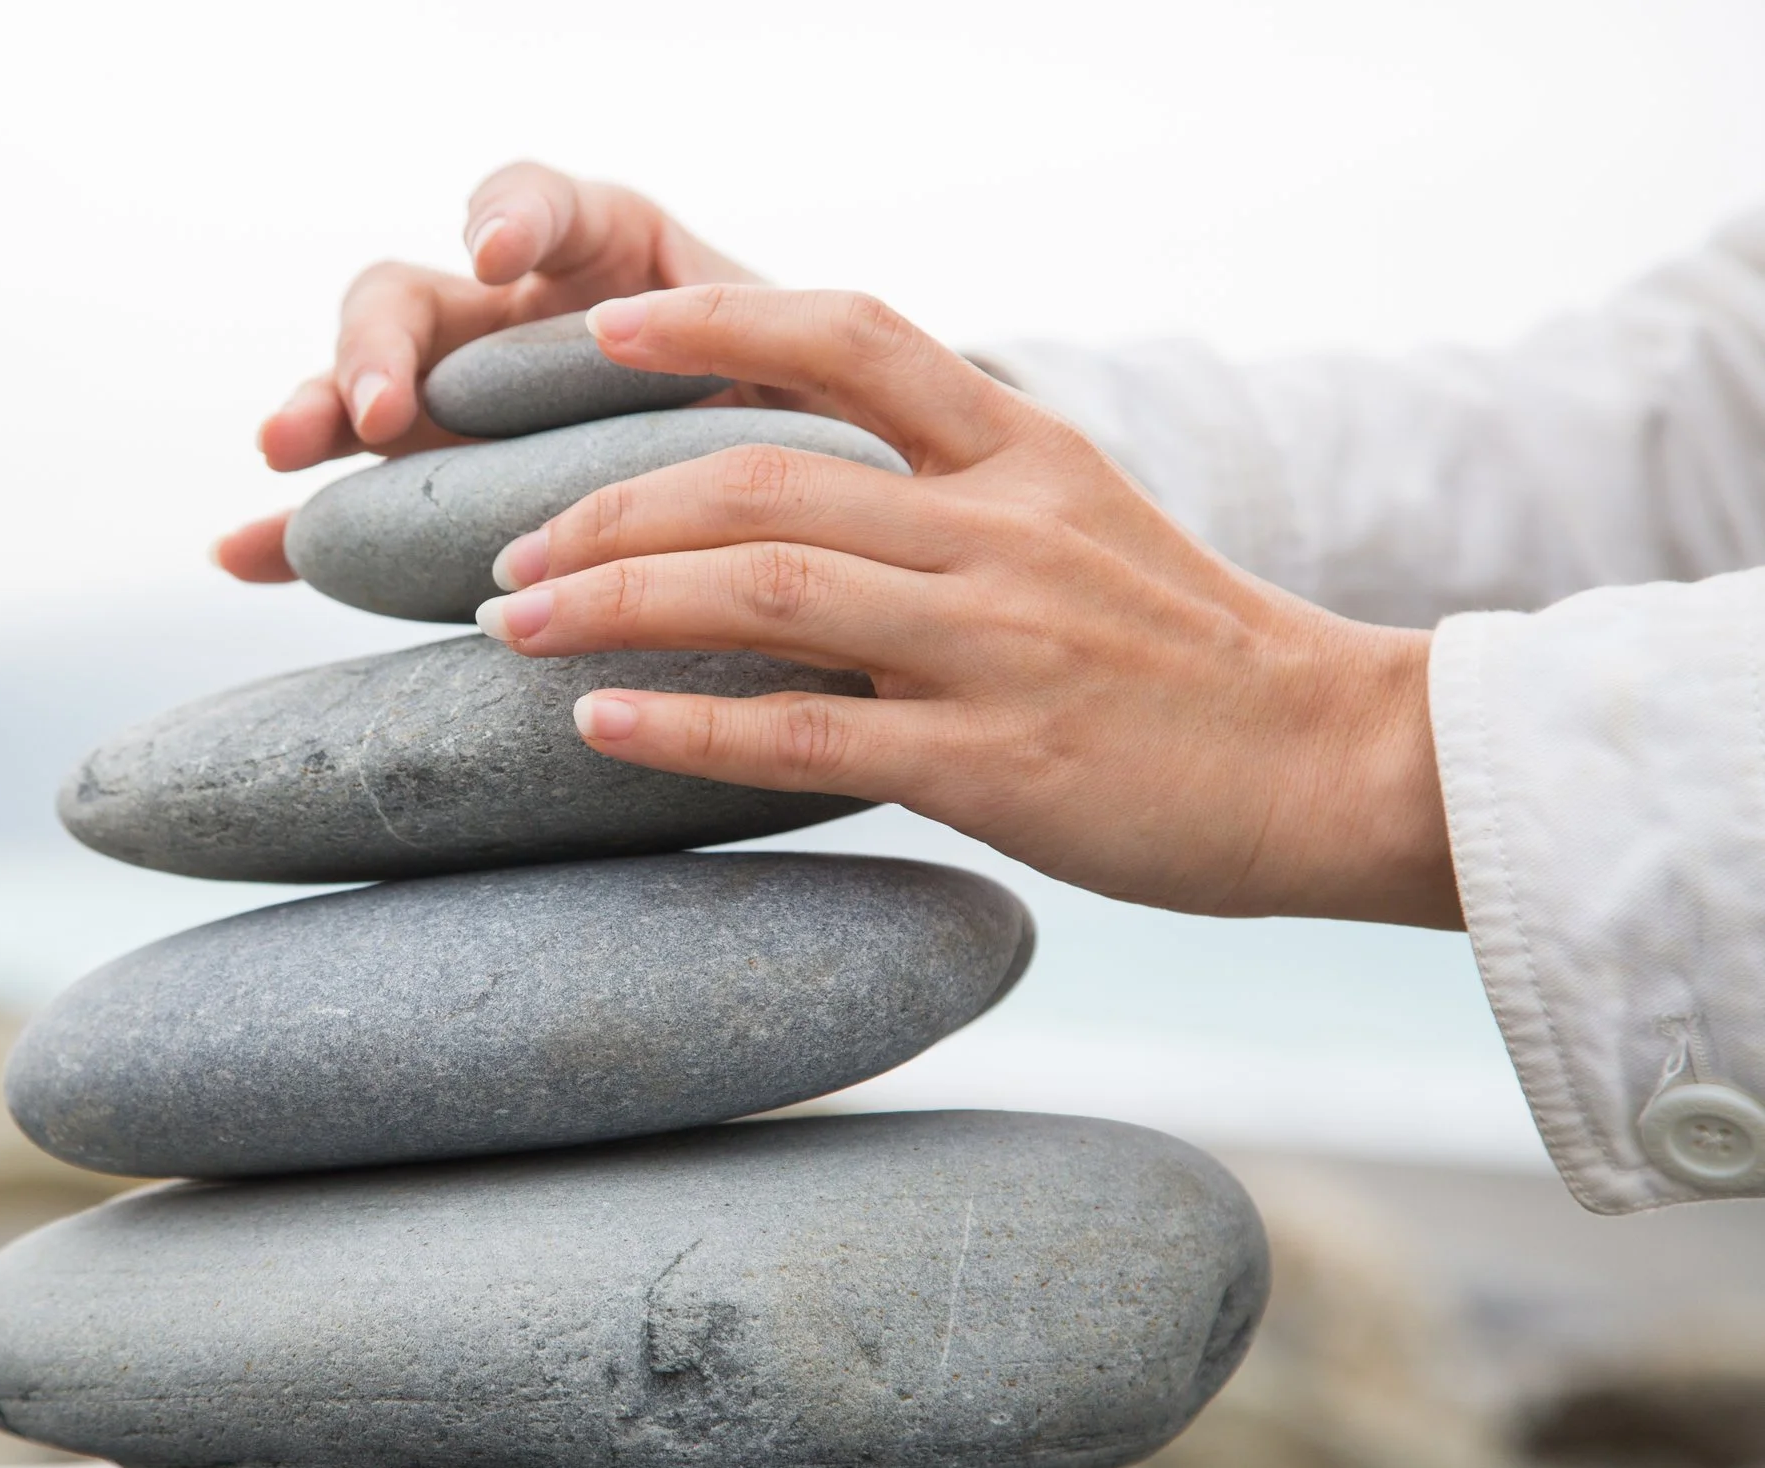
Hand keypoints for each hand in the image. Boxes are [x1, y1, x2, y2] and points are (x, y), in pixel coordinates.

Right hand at [214, 162, 762, 583]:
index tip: (499, 252)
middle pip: (409, 301)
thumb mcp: (810, 368)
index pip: (532, 203)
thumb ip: (778, 346)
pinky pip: (347, 515)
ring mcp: (457, 413)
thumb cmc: (821, 421)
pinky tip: (238, 556)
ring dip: (313, 410)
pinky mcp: (432, 497)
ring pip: (357, 394)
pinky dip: (293, 536)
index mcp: (597, 260)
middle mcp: (507, 325)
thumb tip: (794, 365)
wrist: (809, 521)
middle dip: (379, 343)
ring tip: (286, 449)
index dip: (507, 213)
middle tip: (383, 411)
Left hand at [471, 286, 1460, 928]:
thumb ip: (956, 499)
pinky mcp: (997, 764)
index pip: (855, 338)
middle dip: (612, 507)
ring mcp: (999, 645)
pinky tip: (600, 729)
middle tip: (511, 554)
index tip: (604, 330)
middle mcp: (1004, 530)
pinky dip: (685, 729)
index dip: (716, 321)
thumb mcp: (1087, 527)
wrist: (1337, 764)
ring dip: (616, 602)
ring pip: (763, 593)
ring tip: (518, 629)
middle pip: (761, 480)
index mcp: (1027, 453)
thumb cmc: (1193, 655)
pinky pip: (804, 735)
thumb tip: (799, 510)